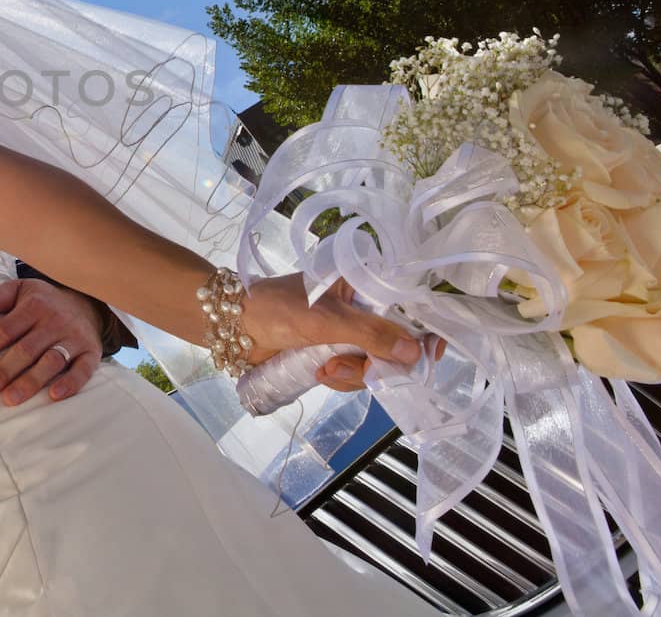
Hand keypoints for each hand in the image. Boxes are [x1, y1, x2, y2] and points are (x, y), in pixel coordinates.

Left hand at [0, 279, 102, 405]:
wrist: (88, 302)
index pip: (4, 329)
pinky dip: (70, 383)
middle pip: (25, 350)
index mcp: (34, 306)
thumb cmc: (45, 301)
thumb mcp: (20, 289)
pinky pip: (83, 370)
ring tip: (9, 399)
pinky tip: (54, 396)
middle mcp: (54, 322)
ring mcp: (74, 339)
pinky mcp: (91, 353)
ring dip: (30, 382)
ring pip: (51, 362)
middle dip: (2, 372)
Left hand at [241, 274, 442, 392]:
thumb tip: (415, 351)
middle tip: (356, 367)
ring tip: (323, 368)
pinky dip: (339, 379)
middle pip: (396, 344)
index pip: (408, 304)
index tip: (429, 354)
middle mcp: (360, 306)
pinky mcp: (332, 352)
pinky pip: (353, 374)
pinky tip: (318, 373)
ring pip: (375, 364)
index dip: (423, 330)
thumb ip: (370, 334)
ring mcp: (347, 332)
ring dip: (353, 374)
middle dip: (378, 363)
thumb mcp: (326, 320)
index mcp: (363, 283)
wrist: (231, 326)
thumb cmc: (276, 309)